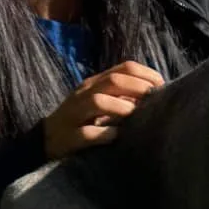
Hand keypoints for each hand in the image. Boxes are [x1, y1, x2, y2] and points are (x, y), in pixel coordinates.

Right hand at [42, 60, 163, 158]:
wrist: (46, 140)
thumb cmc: (83, 121)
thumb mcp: (102, 102)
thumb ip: (124, 96)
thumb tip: (155, 94)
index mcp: (95, 83)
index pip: (124, 68)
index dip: (146, 74)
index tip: (162, 86)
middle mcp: (84, 94)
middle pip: (113, 81)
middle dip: (138, 88)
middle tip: (154, 100)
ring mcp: (74, 114)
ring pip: (98, 102)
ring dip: (121, 108)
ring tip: (134, 116)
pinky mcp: (69, 137)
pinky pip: (88, 133)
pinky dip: (105, 134)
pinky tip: (116, 136)